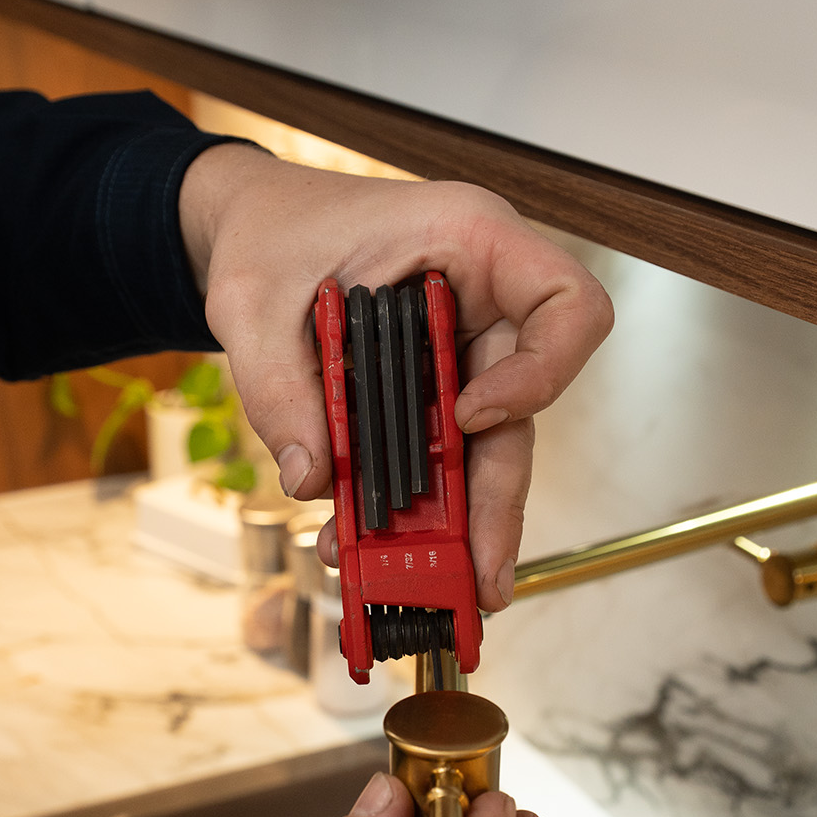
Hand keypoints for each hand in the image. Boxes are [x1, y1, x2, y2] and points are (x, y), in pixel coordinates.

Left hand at [179, 144, 612, 610]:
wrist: (250, 232)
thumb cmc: (270, 234)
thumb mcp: (252, 304)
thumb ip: (277, 388)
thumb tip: (312, 479)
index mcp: (471, 240)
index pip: (567, 303)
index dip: (542, 373)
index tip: (470, 419)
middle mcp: (484, 302)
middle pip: (525, 409)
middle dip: (498, 502)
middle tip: (481, 579)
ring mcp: (464, 353)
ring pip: (485, 451)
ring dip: (455, 523)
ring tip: (425, 583)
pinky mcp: (436, 395)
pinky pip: (439, 460)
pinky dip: (409, 510)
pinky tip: (368, 546)